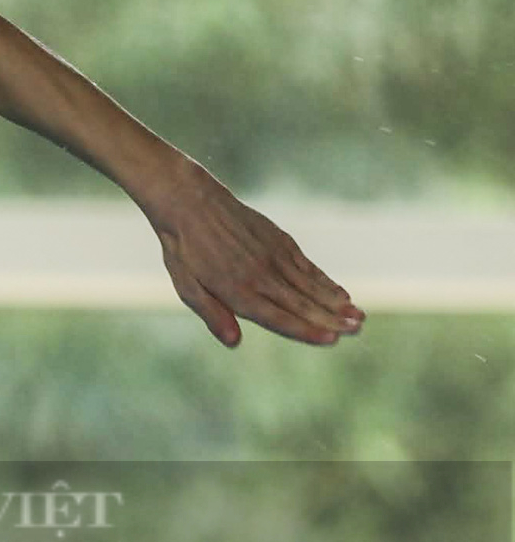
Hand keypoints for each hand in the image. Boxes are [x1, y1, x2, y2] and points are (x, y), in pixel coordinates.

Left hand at [147, 163, 365, 347]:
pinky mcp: (278, 240)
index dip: (305, 330)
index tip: (332, 340)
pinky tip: (341, 293)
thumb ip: (211, 312)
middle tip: (357, 331)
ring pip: (309, 284)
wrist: (189, 199)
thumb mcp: (185, 284)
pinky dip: (325, 280)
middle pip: (300, 303)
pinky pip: (306, 265)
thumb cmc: (182, 247)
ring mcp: (272, 255)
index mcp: (236, 290)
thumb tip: (234, 342)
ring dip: (335, 302)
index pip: (277, 317)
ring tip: (359, 317)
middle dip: (330, 319)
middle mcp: (259, 274)